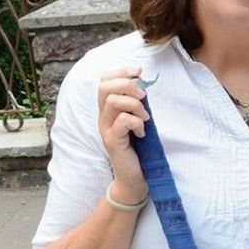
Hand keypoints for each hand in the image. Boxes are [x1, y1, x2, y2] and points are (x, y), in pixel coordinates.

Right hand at [98, 67, 149, 203]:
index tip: (139, 72)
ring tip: (145, 118)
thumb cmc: (139, 148)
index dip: (120, 72)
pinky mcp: (112, 141)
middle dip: (127, 85)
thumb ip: (137, 104)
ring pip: (112, 101)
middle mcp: (102, 117)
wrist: (135, 177)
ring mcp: (105, 129)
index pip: (103, 80)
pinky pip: (122, 121)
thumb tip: (143, 83)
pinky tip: (142, 132)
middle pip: (104, 87)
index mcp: (108, 109)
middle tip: (144, 96)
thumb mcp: (138, 120)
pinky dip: (136, 123)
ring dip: (135, 105)